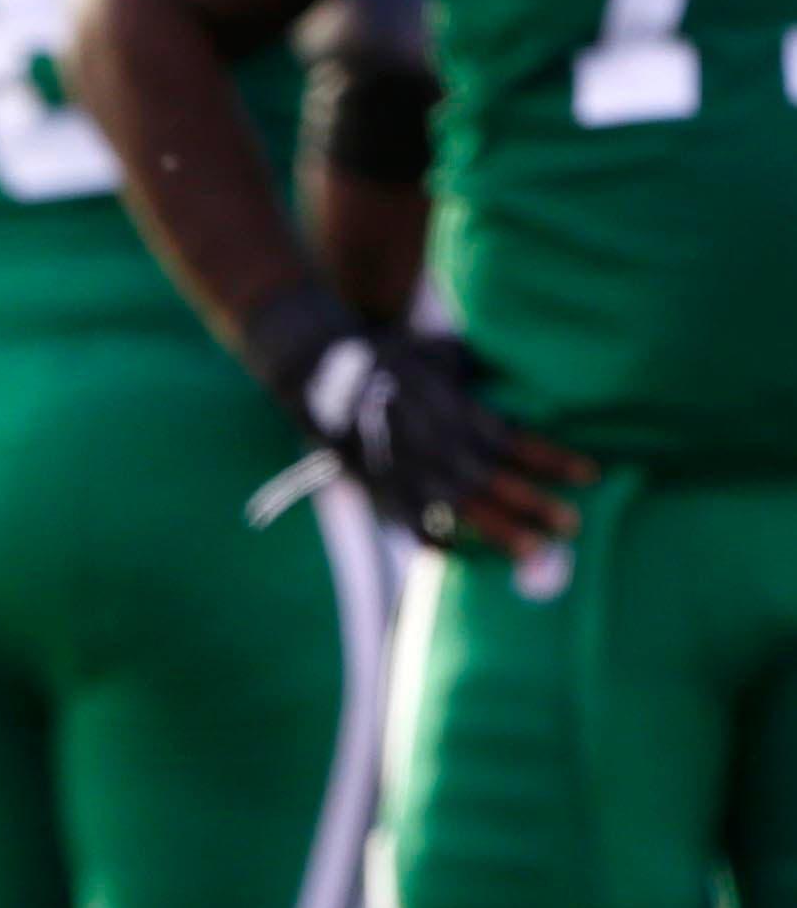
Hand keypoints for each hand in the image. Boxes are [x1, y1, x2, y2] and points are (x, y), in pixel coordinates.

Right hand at [246, 287, 595, 554]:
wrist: (317, 369)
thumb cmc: (387, 354)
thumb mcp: (438, 352)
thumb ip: (478, 370)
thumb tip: (528, 368)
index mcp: (450, 407)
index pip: (512, 438)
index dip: (551, 458)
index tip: (589, 475)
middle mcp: (431, 442)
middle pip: (490, 478)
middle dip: (533, 503)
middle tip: (572, 526)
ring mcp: (404, 467)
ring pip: (458, 506)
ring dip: (499, 531)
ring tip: (535, 554)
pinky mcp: (380, 484)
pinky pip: (412, 519)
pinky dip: (436, 538)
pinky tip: (463, 556)